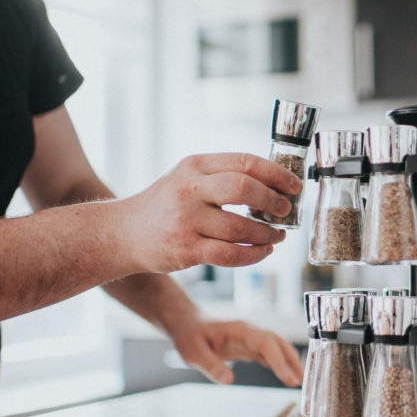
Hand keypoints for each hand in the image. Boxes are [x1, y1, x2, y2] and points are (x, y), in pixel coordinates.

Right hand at [119, 153, 303, 272]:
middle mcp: (189, 190)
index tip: (294, 185)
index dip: (276, 173)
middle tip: (286, 211)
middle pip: (243, 189)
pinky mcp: (186, 250)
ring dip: (267, 234)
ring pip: (240, 228)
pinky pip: (230, 255)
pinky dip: (254, 255)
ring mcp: (186, 220)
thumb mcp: (187, 177)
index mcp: (194, 165)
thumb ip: (222, 176)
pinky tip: (263, 252)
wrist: (122, 233)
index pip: (244, 162)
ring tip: (277, 236)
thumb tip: (275, 184)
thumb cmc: (165, 204)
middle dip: (273, 201)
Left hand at [169, 318, 304, 386]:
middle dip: (292, 361)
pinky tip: (287, 375)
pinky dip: (280, 363)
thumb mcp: (193, 353)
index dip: (279, 361)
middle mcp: (250, 332)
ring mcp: (251, 339)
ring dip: (290, 362)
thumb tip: (229, 381)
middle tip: (302, 382)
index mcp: (240, 331)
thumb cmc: (190, 336)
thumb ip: (211, 366)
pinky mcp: (249, 346)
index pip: (266, 344)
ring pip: (277, 348)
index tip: (288, 378)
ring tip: (300, 381)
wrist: (187, 324)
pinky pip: (269, 354)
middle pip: (279, 343)